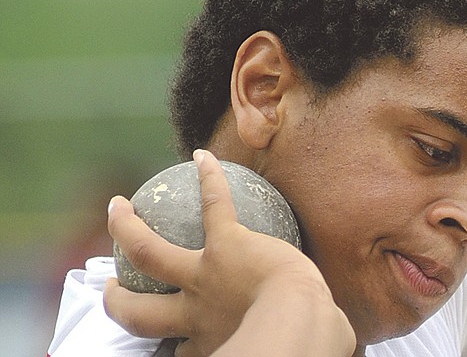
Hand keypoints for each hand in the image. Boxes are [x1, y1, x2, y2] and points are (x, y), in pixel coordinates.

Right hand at [104, 149, 354, 356]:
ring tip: (117, 209)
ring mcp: (204, 277)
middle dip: (116, 302)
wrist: (301, 323)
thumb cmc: (304, 346)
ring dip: (127, 230)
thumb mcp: (284, 355)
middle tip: (109, 288)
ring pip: (149, 254)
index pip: (174, 349)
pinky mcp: (227, 244)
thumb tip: (330, 349)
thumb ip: (287, 345)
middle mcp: (194, 314)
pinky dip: (209, 178)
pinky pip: (215, 204)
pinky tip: (202, 156)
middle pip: (137, 314)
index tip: (165, 341)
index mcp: (207, 342)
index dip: (163, 345)